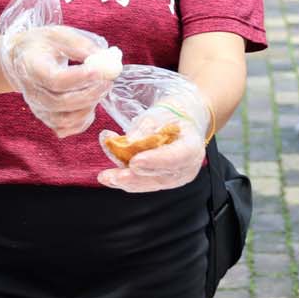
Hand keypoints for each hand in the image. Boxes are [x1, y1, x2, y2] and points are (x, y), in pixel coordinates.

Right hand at [0, 26, 120, 136]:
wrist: (23, 58)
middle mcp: (32, 92)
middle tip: (108, 80)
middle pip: (60, 102)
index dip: (80, 78)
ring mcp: (38, 108)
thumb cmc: (44, 45)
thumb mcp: (59, 35)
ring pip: (64, 120)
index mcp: (32, 67)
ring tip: (100, 89)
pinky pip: (67, 128)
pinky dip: (84, 120)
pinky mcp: (47, 118)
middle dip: (90, 94)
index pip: (55, 80)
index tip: (100, 69)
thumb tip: (110, 60)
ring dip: (89, 107)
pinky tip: (91, 102)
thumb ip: (83, 46)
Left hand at [98, 75, 210, 192]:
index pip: (175, 157)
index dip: (155, 161)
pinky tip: (110, 179)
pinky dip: (127, 181)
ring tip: (106, 177)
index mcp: (192, 147)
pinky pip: (145, 184)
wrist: (183, 120)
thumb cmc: (173, 114)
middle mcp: (186, 168)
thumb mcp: (161, 113)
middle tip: (115, 176)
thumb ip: (146, 127)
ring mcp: (175, 177)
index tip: (135, 162)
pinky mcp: (163, 181)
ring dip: (127, 182)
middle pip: (161, 177)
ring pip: (150, 184)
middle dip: (135, 177)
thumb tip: (130, 141)